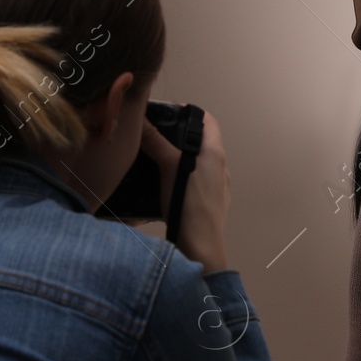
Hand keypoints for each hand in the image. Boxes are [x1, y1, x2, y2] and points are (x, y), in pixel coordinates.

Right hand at [138, 110, 230, 273]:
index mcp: (215, 154)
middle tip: (155, 136)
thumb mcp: (169, 167)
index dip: (190, 113)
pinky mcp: (209, 205)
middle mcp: (220, 169)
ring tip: (154, 161)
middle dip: (178, 138)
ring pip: (196, 165)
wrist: (200, 247)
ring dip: (177, 161)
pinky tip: (162, 187)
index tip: (169, 113)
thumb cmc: (189, 205)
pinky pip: (194, 185)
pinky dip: (179, 180)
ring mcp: (217, 189)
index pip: (208, 121)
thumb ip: (155, 142)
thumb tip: (140, 120)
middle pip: (200, 143)